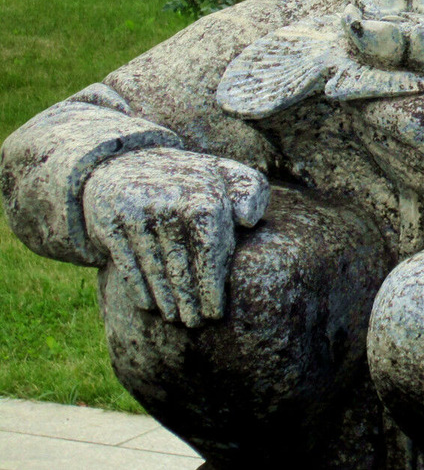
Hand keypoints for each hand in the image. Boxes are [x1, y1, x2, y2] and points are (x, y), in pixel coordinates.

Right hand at [82, 148, 268, 326]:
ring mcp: (136, 212)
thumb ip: (250, 190)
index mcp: (202, 194)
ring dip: (166, 298)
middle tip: (196, 323)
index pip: (209, 249)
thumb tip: (248, 220)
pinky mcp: (109, 222)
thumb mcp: (226, 174)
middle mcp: (167, 202)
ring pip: (154, 267)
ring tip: (176, 318)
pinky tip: (148, 306)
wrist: (127, 162)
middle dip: (190, 298)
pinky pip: (126, 262)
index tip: (216, 311)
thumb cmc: (190, 180)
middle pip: (181, 263)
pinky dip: (138, 286)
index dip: (212, 284)